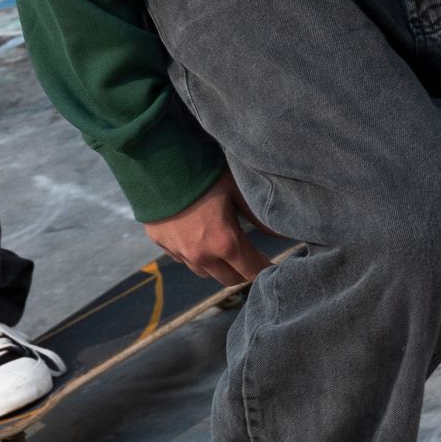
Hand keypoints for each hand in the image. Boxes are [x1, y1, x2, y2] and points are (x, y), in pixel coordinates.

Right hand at [146, 170, 267, 286]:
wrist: (156, 162)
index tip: (272, 264)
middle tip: (251, 256)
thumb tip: (284, 234)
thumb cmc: (203, 172)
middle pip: (230, 279)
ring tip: (225, 248)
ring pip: (206, 273)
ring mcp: (180, 253)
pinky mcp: (162, 244)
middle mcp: (202, 256)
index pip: (253, 272)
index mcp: (225, 243)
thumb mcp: (237, 188)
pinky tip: (198, 237)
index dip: (266, 269)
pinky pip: (184, 259)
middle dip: (244, 271)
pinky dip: (195, 254)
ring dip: (218, 266)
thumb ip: (260, 216)